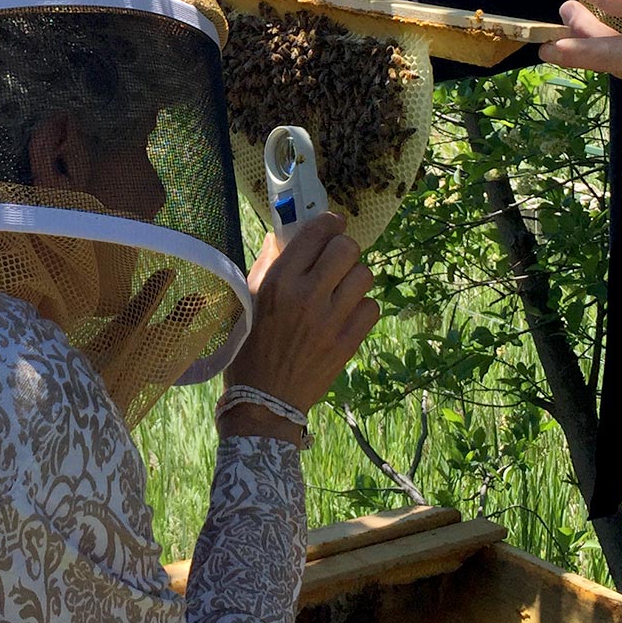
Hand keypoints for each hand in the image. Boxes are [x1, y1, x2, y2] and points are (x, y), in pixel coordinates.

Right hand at [217, 213, 379, 443]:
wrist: (264, 400)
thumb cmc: (250, 347)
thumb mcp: (249, 299)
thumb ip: (268, 263)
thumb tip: (283, 234)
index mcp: (279, 282)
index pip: (316, 233)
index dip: (329, 222)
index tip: (332, 225)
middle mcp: (307, 296)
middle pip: (347, 248)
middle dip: (343, 248)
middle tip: (336, 259)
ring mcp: (331, 321)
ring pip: (364, 275)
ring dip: (354, 278)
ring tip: (342, 288)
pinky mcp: (348, 343)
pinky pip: (372, 307)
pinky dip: (362, 307)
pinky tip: (346, 313)